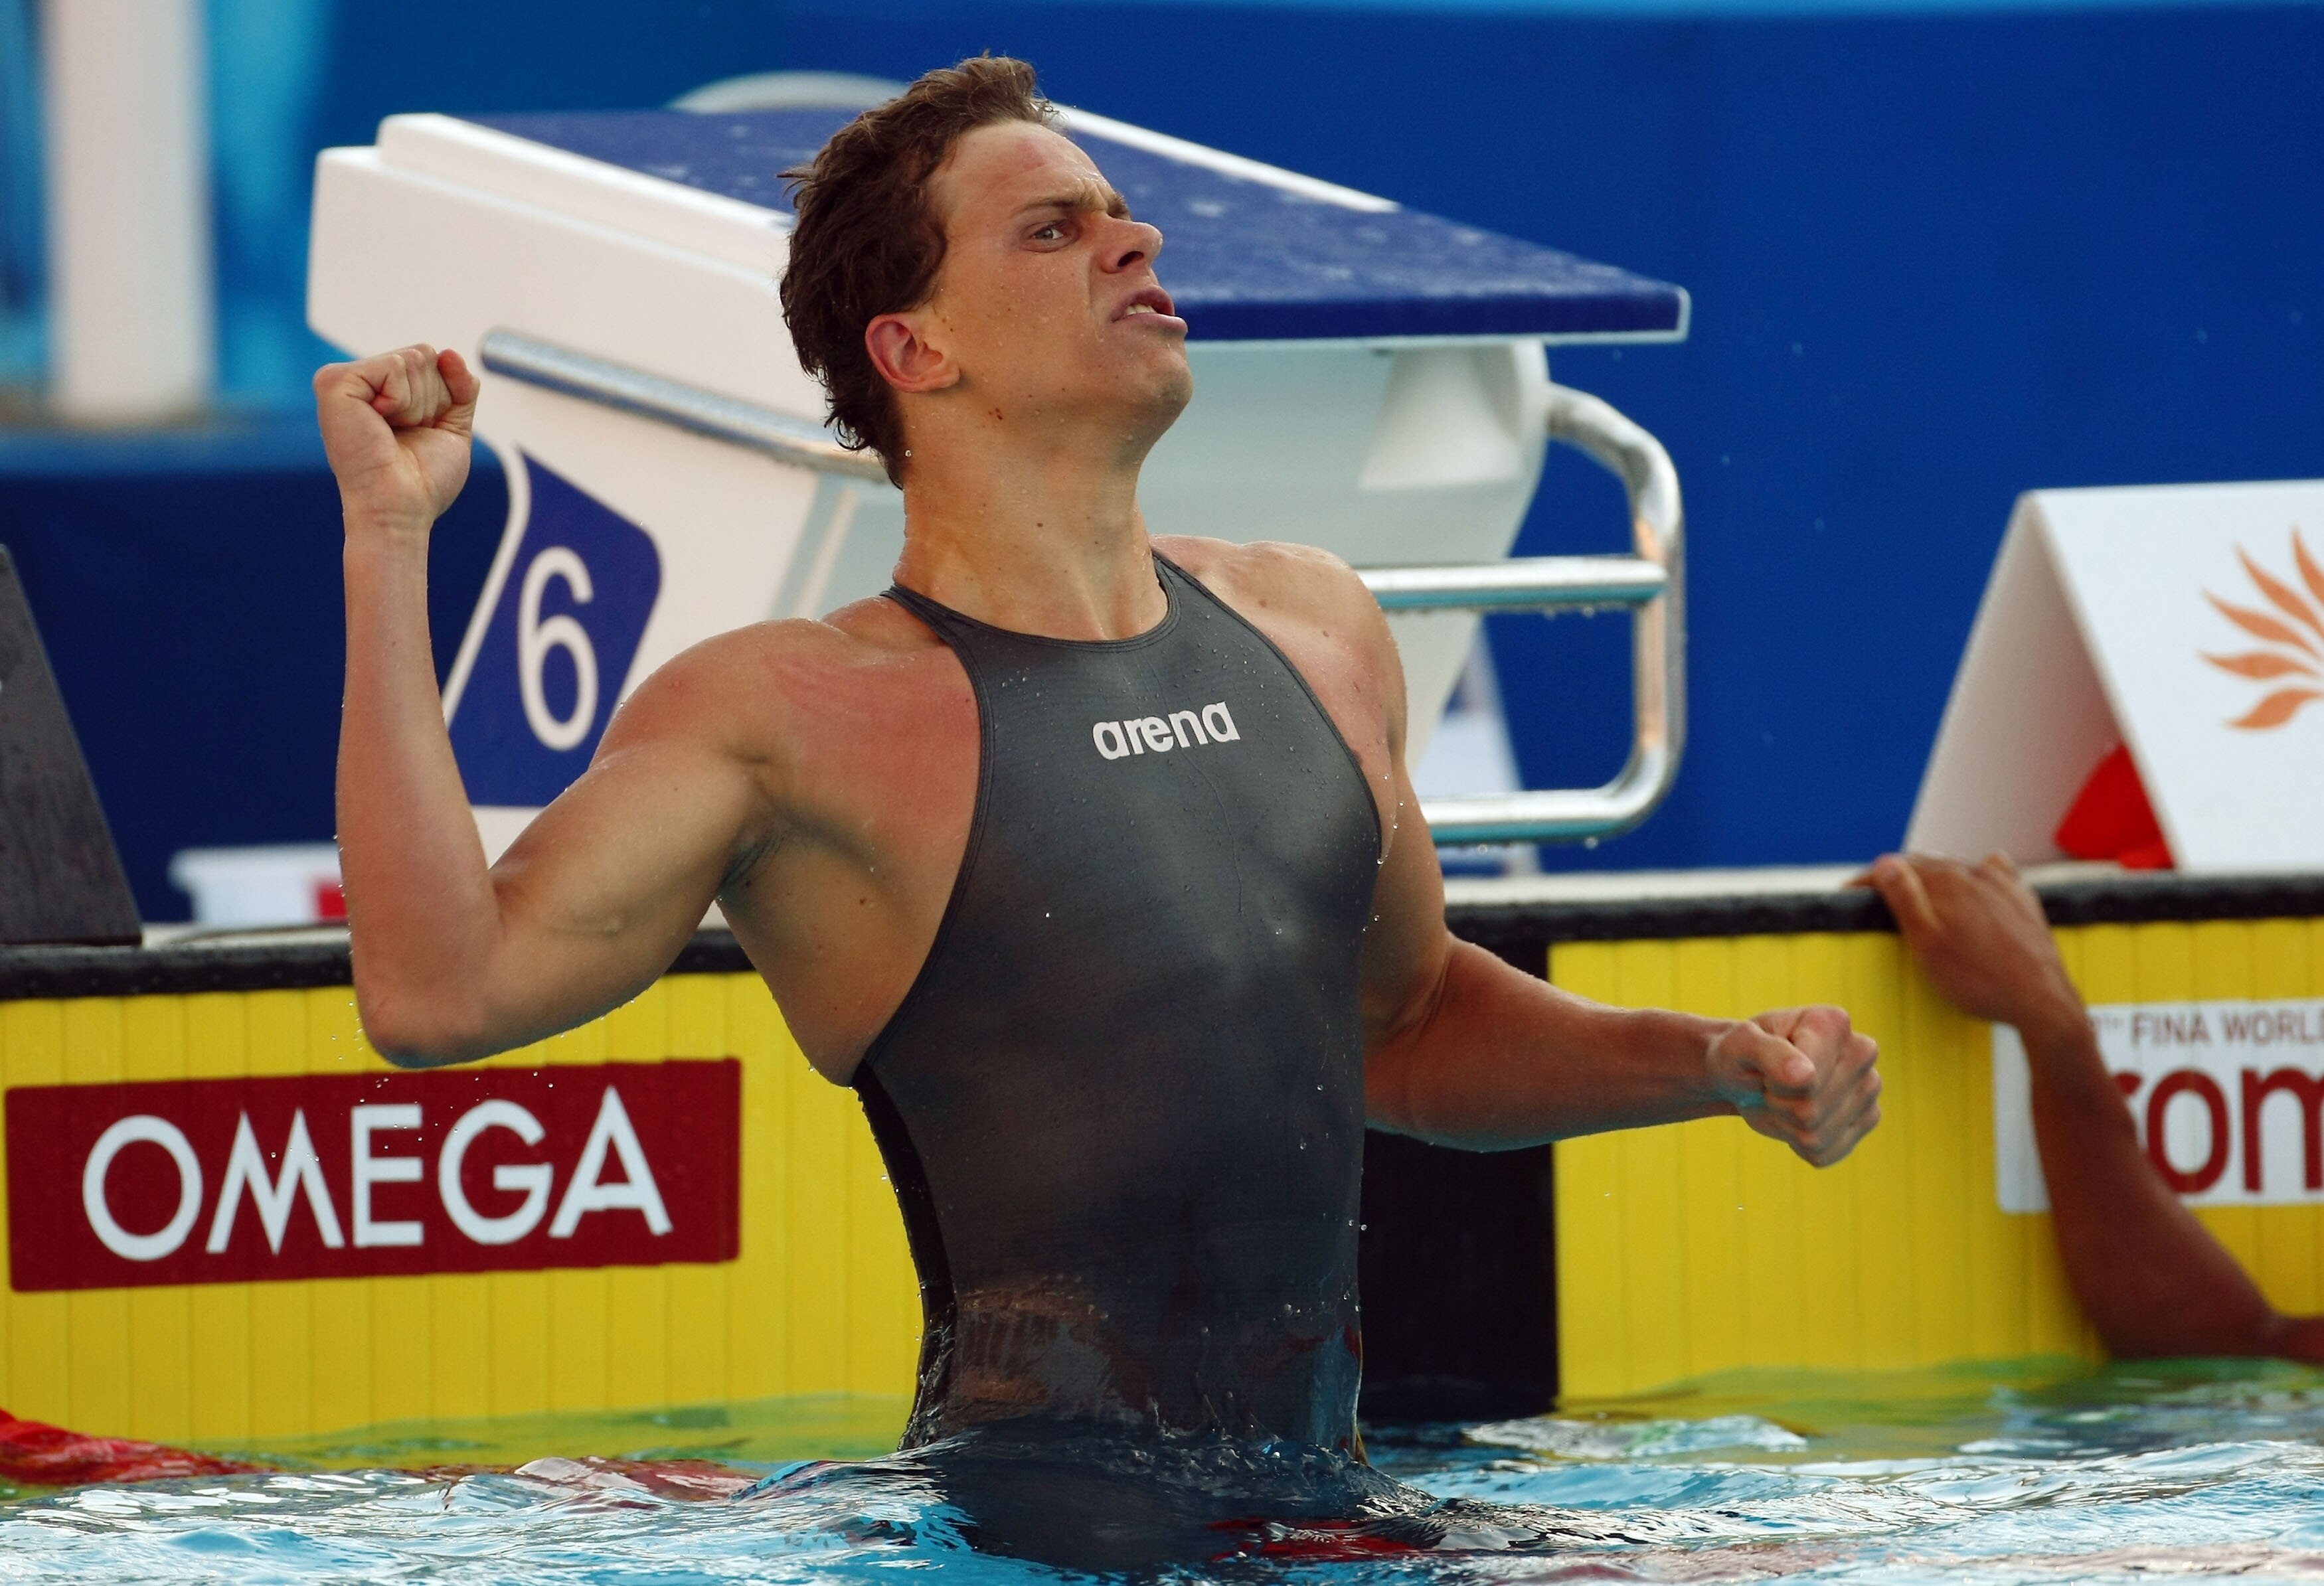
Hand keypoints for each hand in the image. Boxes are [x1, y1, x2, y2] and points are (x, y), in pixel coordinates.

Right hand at [314, 345, 479, 538]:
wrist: (402, 508)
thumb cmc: (423, 480)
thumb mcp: (454, 426)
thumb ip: (460, 386)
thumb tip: (450, 352)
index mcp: (383, 389)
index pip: (433, 360)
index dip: (444, 398)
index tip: (422, 431)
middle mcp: (362, 381)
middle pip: (424, 355)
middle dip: (432, 399)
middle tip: (407, 434)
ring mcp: (345, 379)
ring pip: (413, 358)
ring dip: (418, 404)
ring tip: (393, 432)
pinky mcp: (334, 382)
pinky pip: (394, 365)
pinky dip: (401, 398)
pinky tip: (380, 422)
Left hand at [1707, 1006, 1880, 1166]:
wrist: (1751, 1072)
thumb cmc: (1743, 1054)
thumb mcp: (1740, 1046)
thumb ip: (1769, 1054)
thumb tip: (1805, 1075)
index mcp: (1833, 1022)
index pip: (1805, 1080)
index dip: (1773, 1082)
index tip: (1765, 1065)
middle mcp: (1862, 1052)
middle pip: (1810, 1112)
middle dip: (1779, 1105)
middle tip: (1771, 1085)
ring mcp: (1869, 1088)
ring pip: (1817, 1137)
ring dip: (1787, 1125)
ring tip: (1782, 1099)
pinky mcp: (1867, 1119)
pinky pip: (1825, 1153)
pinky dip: (1799, 1143)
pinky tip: (1796, 1118)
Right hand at [1860, 852, 2084, 1042]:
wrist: (2042, 1001)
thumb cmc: (1979, 979)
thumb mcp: (1927, 944)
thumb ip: (1904, 899)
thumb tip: (1885, 862)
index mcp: (1946, 881)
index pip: (1895, 868)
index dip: (1868, 880)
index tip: (1849, 895)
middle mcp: (1974, 873)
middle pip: (1925, 865)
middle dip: (1898, 878)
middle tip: (1877, 898)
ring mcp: (2002, 884)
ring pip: (1957, 868)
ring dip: (1933, 878)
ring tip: (1919, 896)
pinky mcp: (2022, 899)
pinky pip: (1993, 873)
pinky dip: (1975, 876)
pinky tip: (1975, 885)